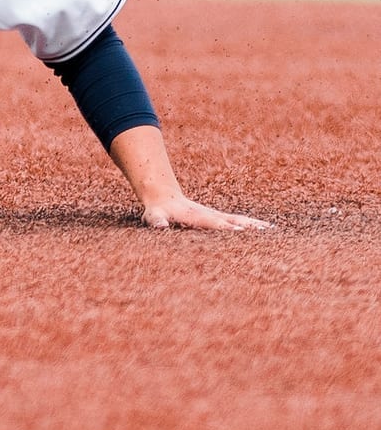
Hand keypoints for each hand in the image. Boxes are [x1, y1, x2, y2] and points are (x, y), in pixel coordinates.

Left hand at [141, 194, 271, 230]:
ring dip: (255, 225)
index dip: (226, 228)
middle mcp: (211, 215)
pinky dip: (253, 225)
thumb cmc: (158, 211)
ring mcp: (217, 215)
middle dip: (249, 227)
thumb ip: (156, 222)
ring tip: (274, 231)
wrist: (164, 197)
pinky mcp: (219, 217)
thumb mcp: (153, 216)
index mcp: (197, 217)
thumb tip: (160, 227)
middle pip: (233, 221)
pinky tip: (267, 229)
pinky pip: (239, 221)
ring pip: (240, 220)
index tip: (240, 232)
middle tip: (268, 233)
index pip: (214, 224)